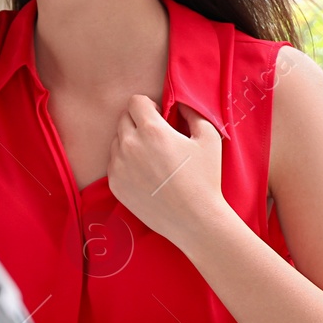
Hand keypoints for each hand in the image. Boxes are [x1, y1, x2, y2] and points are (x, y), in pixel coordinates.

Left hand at [107, 98, 227, 245]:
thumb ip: (192, 112)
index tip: (159, 117)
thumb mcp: (208, 138)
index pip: (134, 101)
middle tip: (156, 137)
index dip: (148, 106)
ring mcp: (118, 166)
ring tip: (151, 158)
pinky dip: (125, 162)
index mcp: (151, 130)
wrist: (195, 220)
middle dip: (138, 122)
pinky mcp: (114, 184)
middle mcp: (129, 145)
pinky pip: (113, 162)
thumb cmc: (205, 179)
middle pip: (123, 119)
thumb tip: (179, 102)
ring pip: (117, 141)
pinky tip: (145, 173)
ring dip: (130, 142)